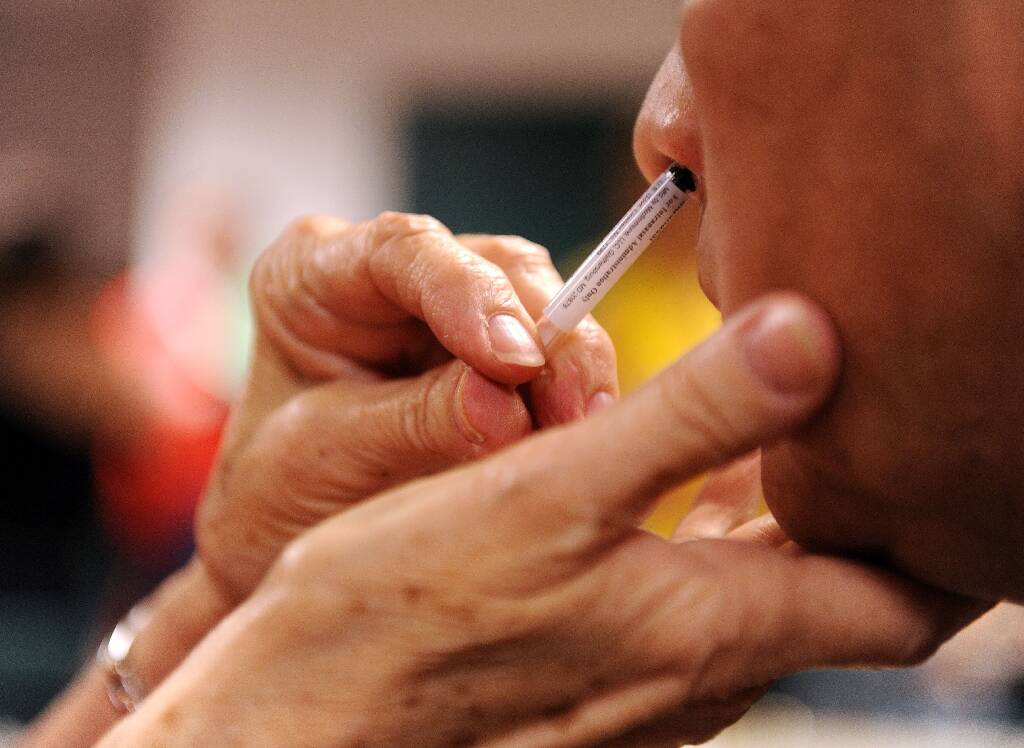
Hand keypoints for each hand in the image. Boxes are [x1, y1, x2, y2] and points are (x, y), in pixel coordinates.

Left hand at [18, 214, 617, 747]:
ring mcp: (452, 309)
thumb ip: (414, 425)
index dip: (468, 293)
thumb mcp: (328, 458)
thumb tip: (510, 410)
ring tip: (585, 430)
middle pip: (494, 268)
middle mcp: (391, 274)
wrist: (292, 540)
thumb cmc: (280, 491)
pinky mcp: (498, 353)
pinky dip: (574, 395)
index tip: (516, 360)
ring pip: (542, 305)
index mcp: (313, 273)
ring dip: (572, 369)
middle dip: (545, 337)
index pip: (400, 250)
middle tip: (574, 412)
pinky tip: (584, 434)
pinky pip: (557, 356)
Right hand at [105, 294, 980, 746]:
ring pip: (759, 602)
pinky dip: (706, 548)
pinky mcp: (595, 689)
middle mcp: (699, 677)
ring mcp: (647, 691)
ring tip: (781, 438)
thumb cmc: (401, 610)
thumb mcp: (548, 493)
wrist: (307, 720)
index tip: (946, 460)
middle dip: (862, 515)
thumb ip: (686, 418)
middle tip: (868, 424)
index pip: (898, 603)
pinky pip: (686, 612)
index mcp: (712, 626)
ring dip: (778, 526)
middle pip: (836, 600)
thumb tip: (812, 339)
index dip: (946, 539)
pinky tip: (670, 496)